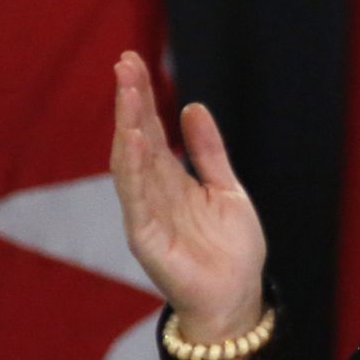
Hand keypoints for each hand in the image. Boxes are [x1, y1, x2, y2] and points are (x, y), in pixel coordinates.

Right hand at [110, 51, 267, 342]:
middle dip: (130, 101)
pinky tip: (133, 140)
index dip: (142, 97)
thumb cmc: (230, 249)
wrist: (235, 298)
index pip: (151, 130)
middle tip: (124, 62)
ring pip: (131, 162)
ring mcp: (146, 214)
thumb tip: (192, 107)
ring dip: (128, 125)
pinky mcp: (146, 238)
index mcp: (171, 180)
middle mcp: (153, 192)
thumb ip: (209, 151)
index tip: (132, 60)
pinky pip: (136, 199)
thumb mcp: (226, 189)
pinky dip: (133, 169)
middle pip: (137, 138)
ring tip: (127, 90)